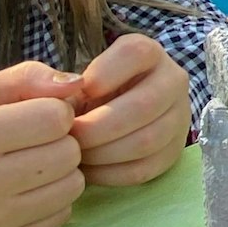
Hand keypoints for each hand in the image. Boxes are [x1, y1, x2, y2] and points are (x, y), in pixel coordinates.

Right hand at [0, 60, 86, 226]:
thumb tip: (76, 84)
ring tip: (30, 167)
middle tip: (32, 143)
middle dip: (60, 141)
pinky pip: (62, 216)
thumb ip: (24, 79)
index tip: (34, 116)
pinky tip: (24, 194)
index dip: (54, 111)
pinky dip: (53, 201)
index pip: (55, 117)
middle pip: (69, 152)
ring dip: (61, 172)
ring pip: (73, 185)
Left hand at [72, 34, 191, 186]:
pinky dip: (111, 174)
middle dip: (98, 127)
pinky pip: (146, 169)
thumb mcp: (66, 78)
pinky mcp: (173, 152)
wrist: (110, 115)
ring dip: (104, 153)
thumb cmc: (84, 94)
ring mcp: (179, 117)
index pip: (135, 53)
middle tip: (70, 138)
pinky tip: (90, 170)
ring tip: (77, 155)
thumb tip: (68, 89)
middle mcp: (172, 80)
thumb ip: (49, 79)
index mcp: (147, 53)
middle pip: (144, 104)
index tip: (80, 92)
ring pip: (147, 140)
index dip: (105, 73)